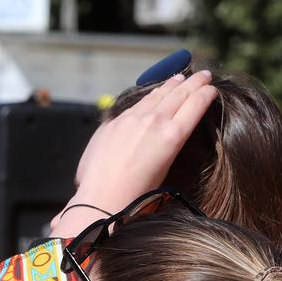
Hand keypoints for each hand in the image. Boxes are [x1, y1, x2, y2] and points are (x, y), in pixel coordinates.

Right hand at [54, 71, 216, 236]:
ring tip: (203, 77)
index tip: (163, 89)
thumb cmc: (93, 197)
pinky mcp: (171, 134)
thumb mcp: (85, 179)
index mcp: (112, 127)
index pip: (138, 106)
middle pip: (159, 95)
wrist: (101, 200)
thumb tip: (69, 205)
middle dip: (175, 83)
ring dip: (193, 84)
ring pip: (177, 96)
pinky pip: (192, 107)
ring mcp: (151, 124)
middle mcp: (131, 120)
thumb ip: (89, 176)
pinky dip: (203, 96)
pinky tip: (212, 90)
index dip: (154, 95)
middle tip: (187, 76)